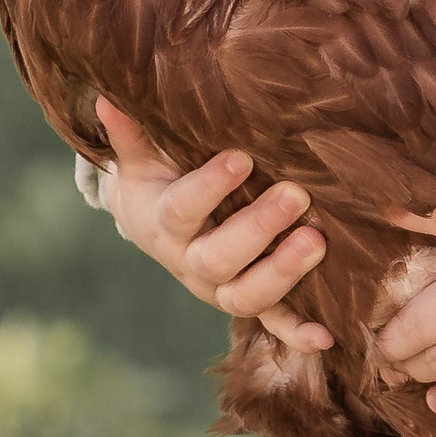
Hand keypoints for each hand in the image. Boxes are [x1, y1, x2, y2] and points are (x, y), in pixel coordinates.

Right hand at [91, 100, 331, 349]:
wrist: (156, 221)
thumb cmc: (158, 176)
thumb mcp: (142, 156)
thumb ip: (132, 133)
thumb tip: (110, 99)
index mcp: (164, 224)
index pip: (183, 209)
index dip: (209, 187)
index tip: (240, 157)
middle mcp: (191, 262)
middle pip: (219, 258)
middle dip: (258, 229)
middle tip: (296, 195)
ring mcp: (222, 287)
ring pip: (246, 296)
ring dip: (283, 273)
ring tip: (317, 241)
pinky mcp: (251, 302)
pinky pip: (273, 324)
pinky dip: (296, 333)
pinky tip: (325, 337)